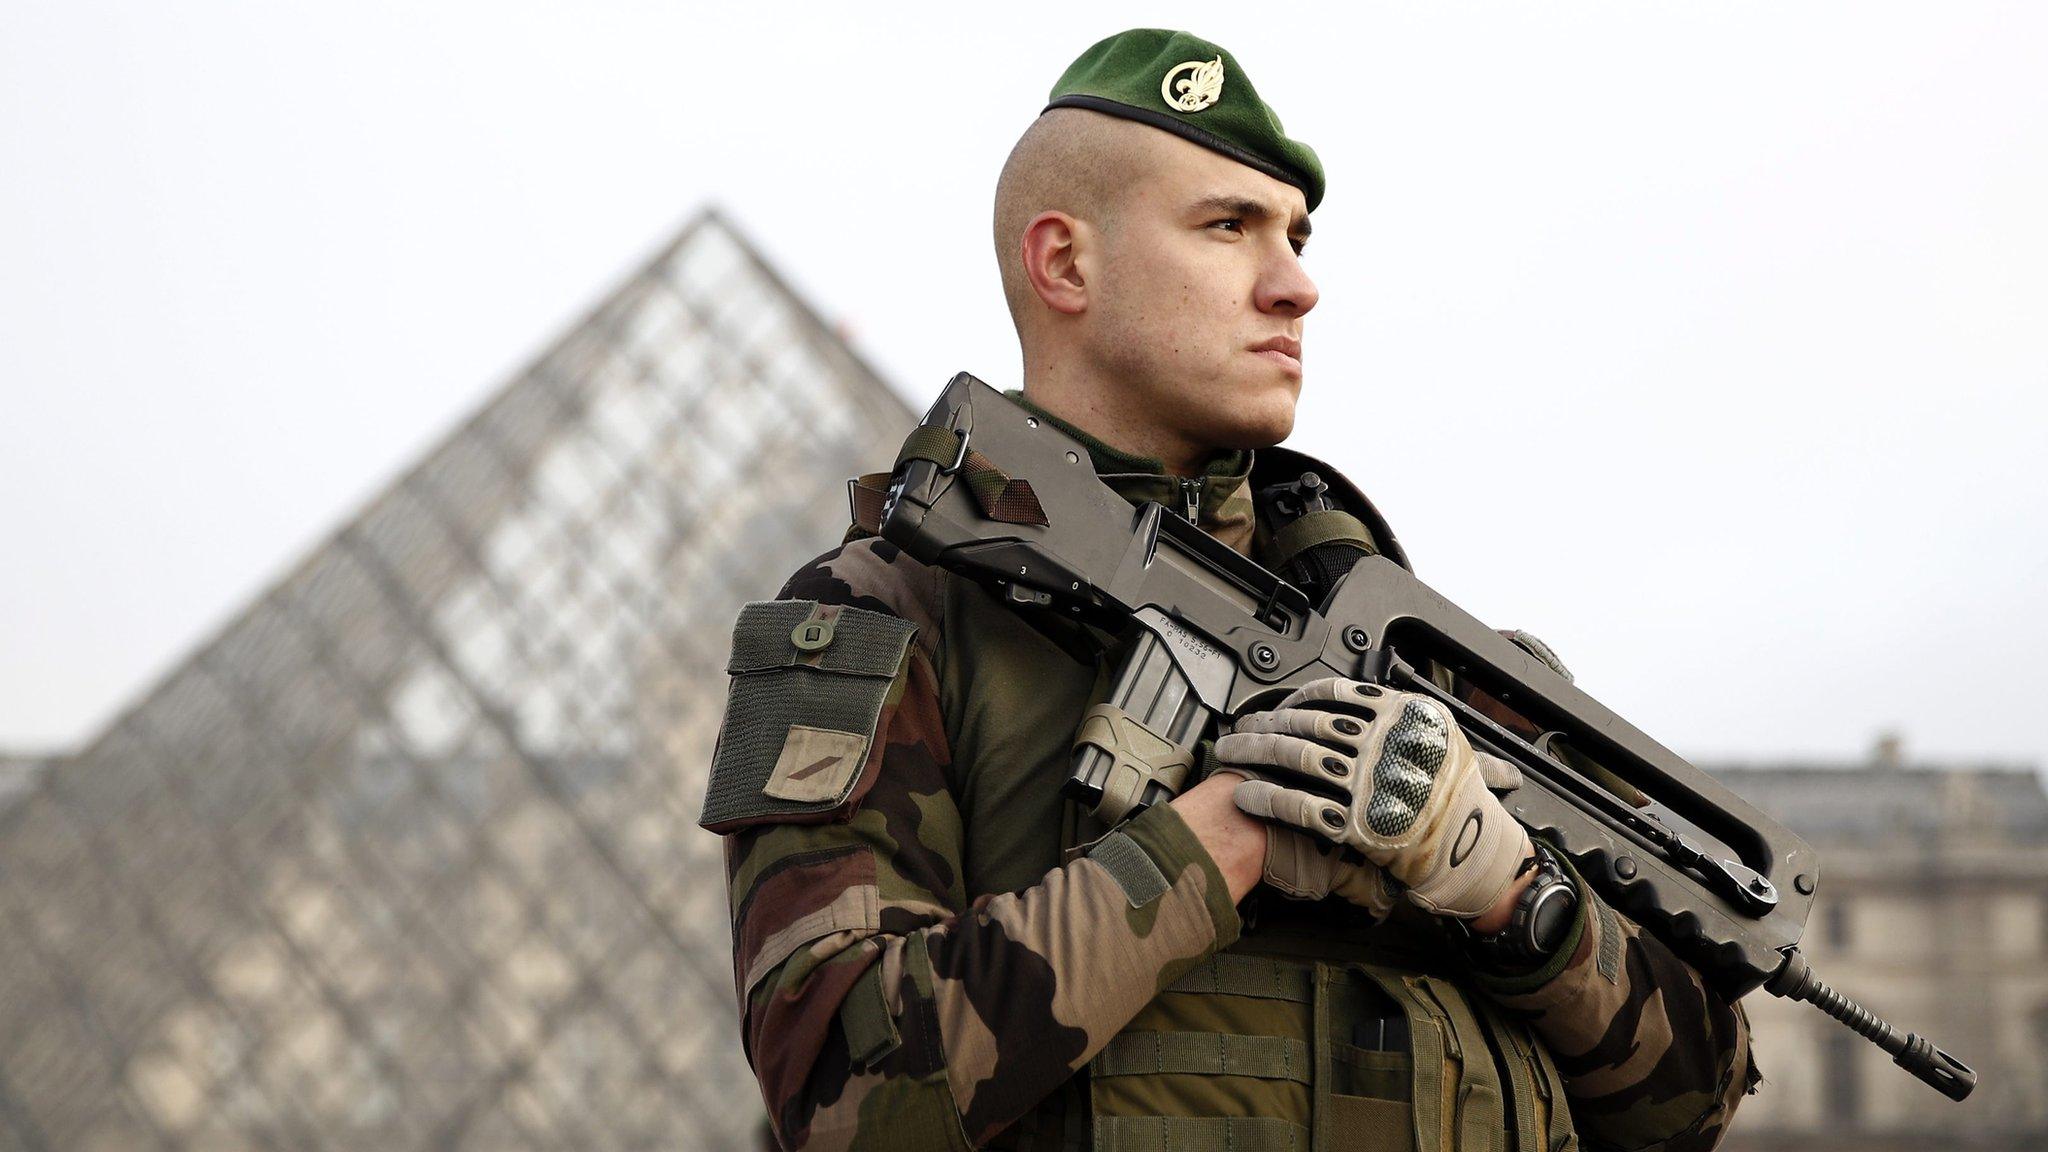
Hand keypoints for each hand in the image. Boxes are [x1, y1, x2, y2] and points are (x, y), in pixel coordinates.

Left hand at [1216, 678, 1530, 919]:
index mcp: (1401, 716)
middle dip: (1262, 724)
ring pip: (1295, 758)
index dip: (1293, 698)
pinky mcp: (1356, 823)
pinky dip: (1265, 798)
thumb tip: (1360, 699)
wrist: (1471, 846)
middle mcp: (1381, 744)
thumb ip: (1398, 714)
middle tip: (1238, 728)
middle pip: (1305, 723)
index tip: (1273, 705)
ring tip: (1228, 755)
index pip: (1333, 694)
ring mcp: (1368, 783)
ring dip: (1252, 754)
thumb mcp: (1440, 736)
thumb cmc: (1456, 794)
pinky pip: (1298, 805)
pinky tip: (1244, 797)